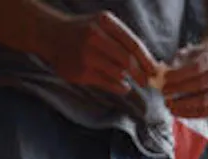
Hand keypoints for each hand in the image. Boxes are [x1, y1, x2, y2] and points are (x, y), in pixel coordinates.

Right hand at [41, 12, 158, 93]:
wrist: (51, 35)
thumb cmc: (82, 30)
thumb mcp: (102, 24)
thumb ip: (121, 39)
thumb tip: (146, 61)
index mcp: (105, 21)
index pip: (133, 43)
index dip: (147, 59)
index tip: (155, 70)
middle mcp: (95, 36)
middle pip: (127, 60)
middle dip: (141, 73)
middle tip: (148, 82)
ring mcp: (86, 55)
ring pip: (117, 72)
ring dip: (128, 79)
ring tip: (131, 82)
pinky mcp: (80, 71)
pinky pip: (106, 82)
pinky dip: (118, 87)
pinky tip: (122, 87)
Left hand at [160, 43, 207, 118]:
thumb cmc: (195, 60)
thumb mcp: (185, 54)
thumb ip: (174, 63)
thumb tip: (158, 76)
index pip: (196, 67)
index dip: (179, 75)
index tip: (164, 80)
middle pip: (200, 84)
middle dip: (179, 90)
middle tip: (163, 93)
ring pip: (204, 101)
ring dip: (183, 105)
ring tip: (168, 105)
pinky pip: (205, 113)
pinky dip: (189, 114)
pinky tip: (176, 111)